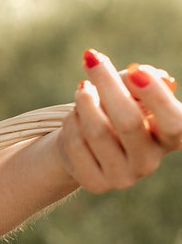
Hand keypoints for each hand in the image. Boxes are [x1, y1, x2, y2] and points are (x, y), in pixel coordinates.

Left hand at [57, 49, 181, 192]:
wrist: (82, 141)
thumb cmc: (113, 109)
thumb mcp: (127, 91)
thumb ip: (136, 81)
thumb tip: (144, 74)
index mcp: (168, 137)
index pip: (175, 122)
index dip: (158, 97)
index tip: (137, 70)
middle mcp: (150, 162)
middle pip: (129, 122)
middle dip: (107, 84)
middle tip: (91, 60)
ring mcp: (123, 177)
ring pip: (98, 131)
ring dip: (85, 101)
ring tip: (82, 90)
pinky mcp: (96, 183)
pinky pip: (77, 144)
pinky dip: (71, 122)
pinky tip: (74, 117)